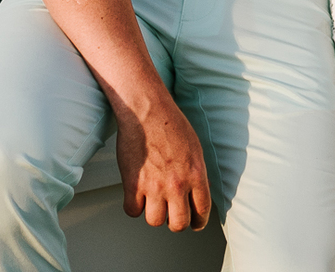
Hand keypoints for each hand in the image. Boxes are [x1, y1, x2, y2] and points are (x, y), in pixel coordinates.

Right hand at [114, 100, 212, 231]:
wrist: (146, 110)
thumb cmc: (170, 124)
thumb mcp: (195, 148)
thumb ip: (196, 173)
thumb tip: (198, 192)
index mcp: (196, 174)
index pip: (202, 211)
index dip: (198, 222)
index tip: (194, 223)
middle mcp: (177, 184)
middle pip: (179, 224)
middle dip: (176, 222)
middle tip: (172, 215)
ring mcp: (154, 186)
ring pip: (155, 221)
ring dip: (154, 213)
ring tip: (153, 201)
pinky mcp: (133, 184)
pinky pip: (133, 211)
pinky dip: (134, 206)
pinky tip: (137, 196)